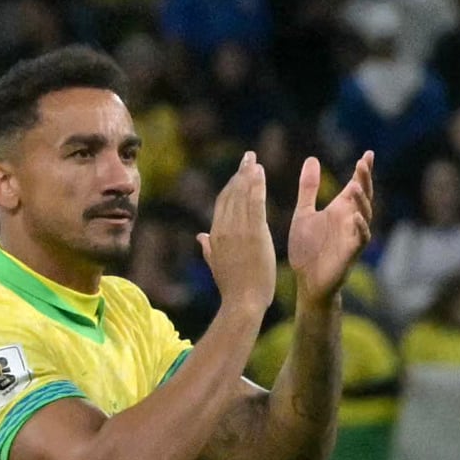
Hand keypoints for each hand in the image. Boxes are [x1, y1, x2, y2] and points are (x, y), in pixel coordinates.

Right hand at [197, 151, 276, 318]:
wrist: (242, 302)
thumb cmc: (233, 289)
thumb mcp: (216, 266)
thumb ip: (208, 249)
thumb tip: (199, 236)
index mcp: (215, 236)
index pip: (222, 203)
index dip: (231, 186)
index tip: (239, 173)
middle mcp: (223, 229)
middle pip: (231, 194)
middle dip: (240, 174)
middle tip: (248, 157)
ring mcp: (238, 230)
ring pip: (242, 195)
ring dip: (248, 175)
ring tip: (254, 160)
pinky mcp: (253, 232)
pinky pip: (255, 202)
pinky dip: (256, 185)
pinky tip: (260, 172)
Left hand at [286, 151, 373, 304]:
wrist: (306, 281)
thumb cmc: (307, 249)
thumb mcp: (304, 213)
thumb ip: (309, 189)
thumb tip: (312, 158)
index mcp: (340, 209)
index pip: (355, 185)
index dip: (362, 171)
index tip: (369, 154)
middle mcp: (349, 219)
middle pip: (363, 195)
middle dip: (364, 180)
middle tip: (363, 163)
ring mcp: (352, 235)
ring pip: (364, 214)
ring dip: (361, 201)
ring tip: (354, 187)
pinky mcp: (351, 253)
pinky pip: (360, 238)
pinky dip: (360, 228)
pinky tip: (356, 217)